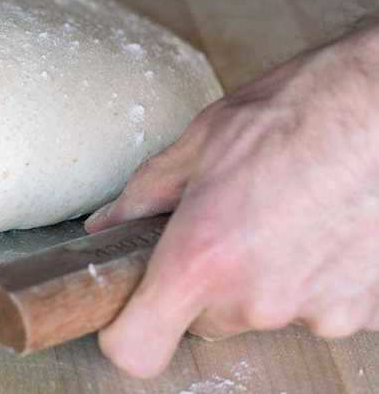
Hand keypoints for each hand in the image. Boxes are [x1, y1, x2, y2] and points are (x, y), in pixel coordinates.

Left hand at [85, 24, 378, 376]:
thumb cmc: (293, 113)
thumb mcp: (200, 144)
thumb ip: (143, 197)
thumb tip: (106, 225)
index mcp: (201, 258)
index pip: (136, 348)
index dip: (127, 330)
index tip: (132, 308)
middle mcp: (255, 299)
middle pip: (203, 318)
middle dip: (205, 279)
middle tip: (227, 222)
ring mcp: (314, 311)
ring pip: (260, 309)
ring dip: (262, 275)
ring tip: (282, 215)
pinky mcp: (363, 311)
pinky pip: (314, 305)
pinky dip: (311, 276)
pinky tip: (320, 228)